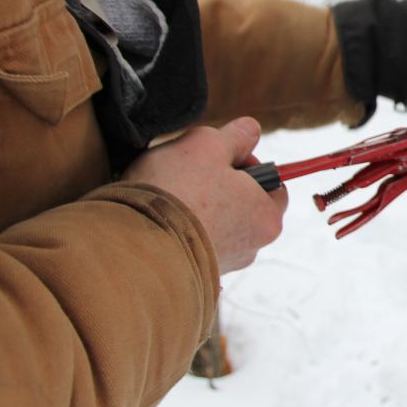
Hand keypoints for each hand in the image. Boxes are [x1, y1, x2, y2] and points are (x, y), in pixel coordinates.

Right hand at [121, 117, 287, 272]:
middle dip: (220, 186)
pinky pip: (191, 242)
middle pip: (243, 205)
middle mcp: (251, 249)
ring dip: (198, 207)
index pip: (273, 184)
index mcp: (267, 218)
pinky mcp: (192, 275)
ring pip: (216, 224)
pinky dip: (180, 228)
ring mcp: (221, 266)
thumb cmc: (178, 190)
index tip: (219, 157)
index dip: (247, 163)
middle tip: (191, 173)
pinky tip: (159, 217)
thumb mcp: (209, 144)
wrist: (133, 243)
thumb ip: (236, 136)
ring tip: (170, 195)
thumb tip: (251, 130)